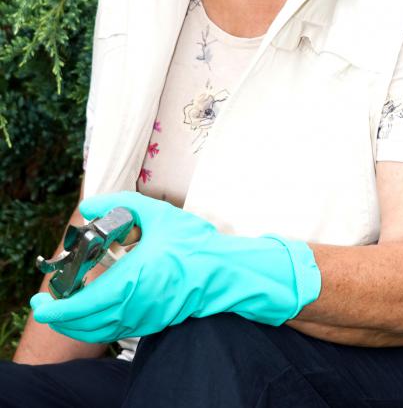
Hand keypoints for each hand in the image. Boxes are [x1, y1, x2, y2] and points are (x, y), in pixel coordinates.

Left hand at [30, 192, 320, 342]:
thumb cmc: (197, 245)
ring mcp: (144, 319)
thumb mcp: (159, 214)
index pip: (82, 306)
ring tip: (71, 301)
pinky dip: (99, 321)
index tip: (42, 301)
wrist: (228, 272)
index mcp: (132, 282)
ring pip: (99, 330)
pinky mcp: (153, 323)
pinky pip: (116, 329)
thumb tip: (89, 206)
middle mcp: (135, 307)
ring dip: (79, 320)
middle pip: (85, 324)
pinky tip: (101, 302)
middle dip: (62, 315)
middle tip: (51, 301)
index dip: (55, 308)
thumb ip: (120, 203)